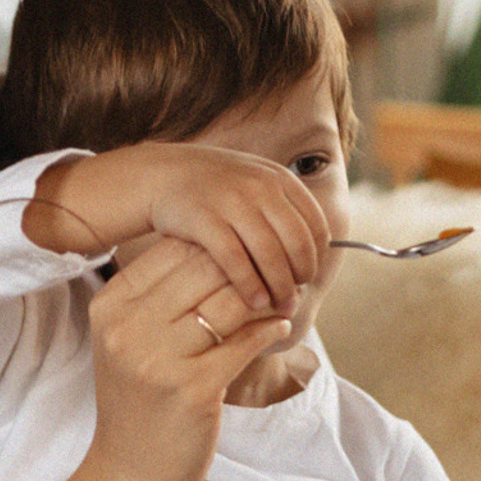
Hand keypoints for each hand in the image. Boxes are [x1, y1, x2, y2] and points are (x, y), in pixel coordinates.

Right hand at [34, 144, 327, 313]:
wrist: (161, 174)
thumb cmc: (215, 191)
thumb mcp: (255, 186)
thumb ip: (284, 210)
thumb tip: (319, 249)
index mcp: (279, 179)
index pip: (316, 224)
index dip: (317, 255)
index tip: (310, 276)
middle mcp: (260, 187)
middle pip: (297, 243)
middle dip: (301, 276)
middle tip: (295, 296)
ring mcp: (232, 202)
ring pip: (271, 254)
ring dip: (279, 286)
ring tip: (278, 305)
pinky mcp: (205, 220)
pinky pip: (236, 261)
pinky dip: (249, 285)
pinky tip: (252, 302)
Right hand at [80, 237, 289, 480]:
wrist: (130, 475)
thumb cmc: (140, 404)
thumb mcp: (132, 342)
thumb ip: (162, 297)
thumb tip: (222, 250)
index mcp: (111, 306)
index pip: (174, 250)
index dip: (221, 245)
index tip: (252, 251)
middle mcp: (128, 327)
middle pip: (204, 270)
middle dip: (250, 266)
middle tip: (282, 270)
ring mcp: (158, 359)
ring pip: (228, 303)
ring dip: (268, 296)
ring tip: (288, 297)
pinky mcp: (192, 389)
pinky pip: (244, 343)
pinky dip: (270, 330)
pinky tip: (281, 326)